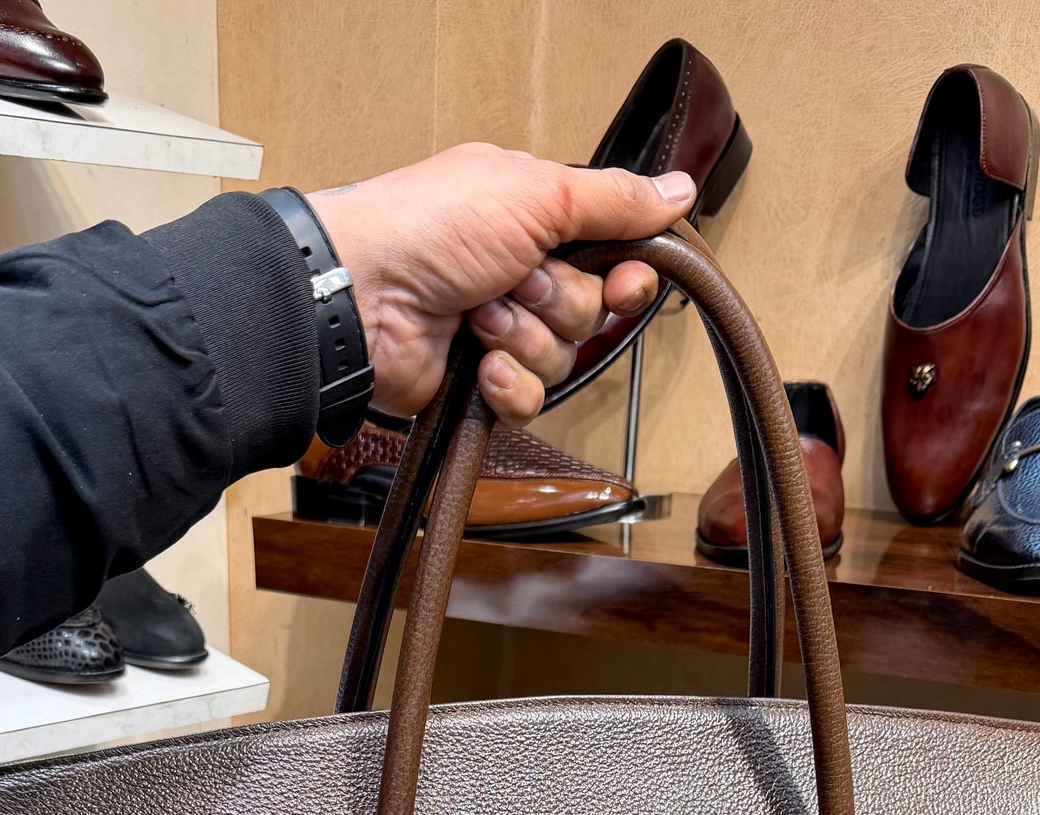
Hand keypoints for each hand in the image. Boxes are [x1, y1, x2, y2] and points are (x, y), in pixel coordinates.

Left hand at [310, 143, 694, 423]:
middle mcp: (517, 272)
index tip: (624, 281)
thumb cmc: (429, 228)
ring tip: (479, 316)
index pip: (611, 258)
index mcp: (532, 219)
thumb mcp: (535, 192)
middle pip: (590, 313)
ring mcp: (496, 330)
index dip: (625, 277)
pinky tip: (475, 363)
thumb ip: (613, 198)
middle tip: (515, 281)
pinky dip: (505, 382)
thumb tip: (677, 190)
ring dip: (524, 339)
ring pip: (560, 359)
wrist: (361, 296)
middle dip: (558, 302)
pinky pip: (527, 400)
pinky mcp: (476, 383)